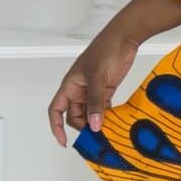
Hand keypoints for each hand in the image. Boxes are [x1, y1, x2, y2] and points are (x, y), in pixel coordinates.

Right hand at [47, 26, 140, 146]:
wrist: (124, 38)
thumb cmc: (105, 50)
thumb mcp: (97, 77)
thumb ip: (96, 102)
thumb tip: (94, 124)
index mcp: (70, 86)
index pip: (56, 110)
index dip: (56, 127)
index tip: (64, 141)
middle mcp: (79, 90)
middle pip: (75, 116)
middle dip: (83, 128)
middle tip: (96, 139)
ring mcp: (93, 91)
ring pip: (90, 114)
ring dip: (96, 124)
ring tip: (106, 134)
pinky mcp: (107, 90)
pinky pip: (103, 108)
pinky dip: (107, 116)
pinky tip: (114, 124)